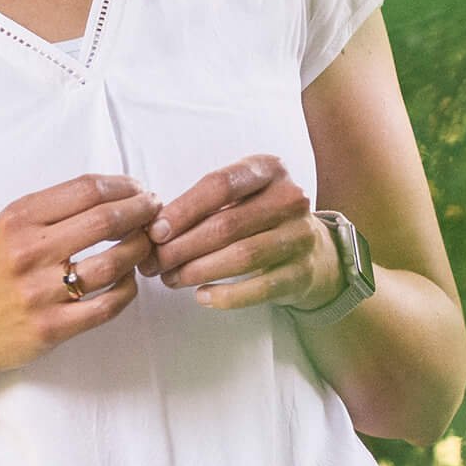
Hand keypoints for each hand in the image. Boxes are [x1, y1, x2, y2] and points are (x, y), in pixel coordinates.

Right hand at [0, 173, 160, 379]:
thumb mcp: (13, 227)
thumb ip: (57, 208)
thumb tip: (120, 191)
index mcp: (20, 220)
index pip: (86, 190)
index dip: (125, 186)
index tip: (141, 190)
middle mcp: (28, 253)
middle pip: (105, 221)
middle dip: (141, 212)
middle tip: (155, 213)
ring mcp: (41, 292)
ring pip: (113, 263)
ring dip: (139, 250)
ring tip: (145, 246)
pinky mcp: (52, 327)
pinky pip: (108, 304)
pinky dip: (127, 289)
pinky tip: (127, 280)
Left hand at [137, 154, 342, 310]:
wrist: (313, 250)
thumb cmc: (259, 218)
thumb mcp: (240, 195)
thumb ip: (202, 204)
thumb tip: (151, 230)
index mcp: (269, 169)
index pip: (220, 185)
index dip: (182, 210)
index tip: (154, 232)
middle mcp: (290, 198)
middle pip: (226, 225)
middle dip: (181, 247)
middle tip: (153, 263)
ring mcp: (300, 236)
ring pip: (240, 257)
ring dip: (197, 271)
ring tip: (170, 279)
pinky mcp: (302, 272)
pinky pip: (259, 288)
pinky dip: (225, 296)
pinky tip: (201, 296)